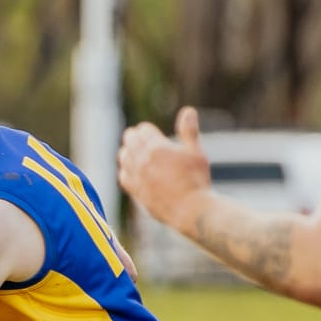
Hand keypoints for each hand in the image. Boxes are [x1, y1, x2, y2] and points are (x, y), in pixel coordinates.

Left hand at [118, 106, 210, 229]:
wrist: (191, 210)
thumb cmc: (197, 181)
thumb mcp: (196, 153)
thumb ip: (189, 131)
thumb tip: (188, 110)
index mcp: (157, 148)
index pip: (143, 129)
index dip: (148, 130)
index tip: (151, 132)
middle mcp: (143, 160)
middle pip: (130, 139)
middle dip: (135, 137)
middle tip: (140, 139)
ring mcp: (137, 176)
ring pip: (123, 156)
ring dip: (128, 152)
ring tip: (135, 152)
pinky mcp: (135, 191)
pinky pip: (123, 176)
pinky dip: (126, 171)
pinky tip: (132, 171)